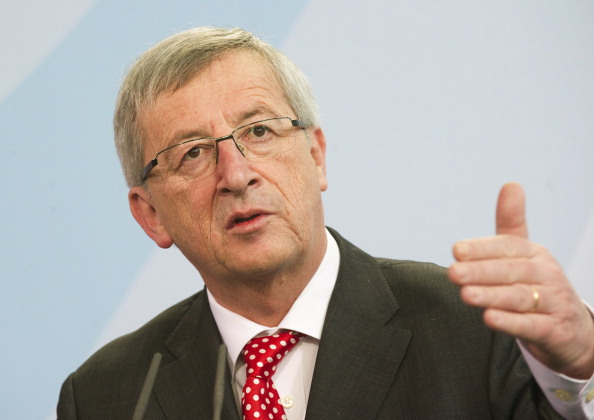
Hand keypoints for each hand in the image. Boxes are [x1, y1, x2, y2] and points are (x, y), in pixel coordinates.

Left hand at [448, 182, 593, 378]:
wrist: (573, 329)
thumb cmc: (538, 285)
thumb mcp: (525, 254)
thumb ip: (512, 223)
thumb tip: (511, 184)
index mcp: (534, 253)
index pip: (507, 247)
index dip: (481, 249)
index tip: (456, 250)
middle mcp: (545, 274)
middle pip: (510, 271)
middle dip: (480, 272)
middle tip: (453, 273)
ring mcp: (553, 302)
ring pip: (519, 297)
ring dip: (491, 296)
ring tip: (465, 295)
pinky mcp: (555, 329)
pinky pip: (532, 325)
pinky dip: (510, 323)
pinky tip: (488, 318)